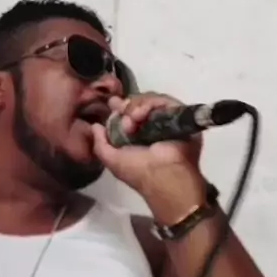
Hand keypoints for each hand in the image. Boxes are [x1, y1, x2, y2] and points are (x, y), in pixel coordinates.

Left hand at [92, 93, 206, 222]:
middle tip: (123, 115)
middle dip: (128, 106)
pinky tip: (142, 114)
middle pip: (139, 103)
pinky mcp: (181, 115)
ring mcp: (168, 120)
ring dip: (137, 106)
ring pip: (151, 99)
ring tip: (134, 119)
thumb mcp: (112, 160)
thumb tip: (95, 126)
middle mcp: (153, 126)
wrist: (164, 176)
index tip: (113, 103)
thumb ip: (100, 144)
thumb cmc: (138, 171)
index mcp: (138, 136)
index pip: (128, 113)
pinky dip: (152, 103)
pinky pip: (166, 101)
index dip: (119, 107)